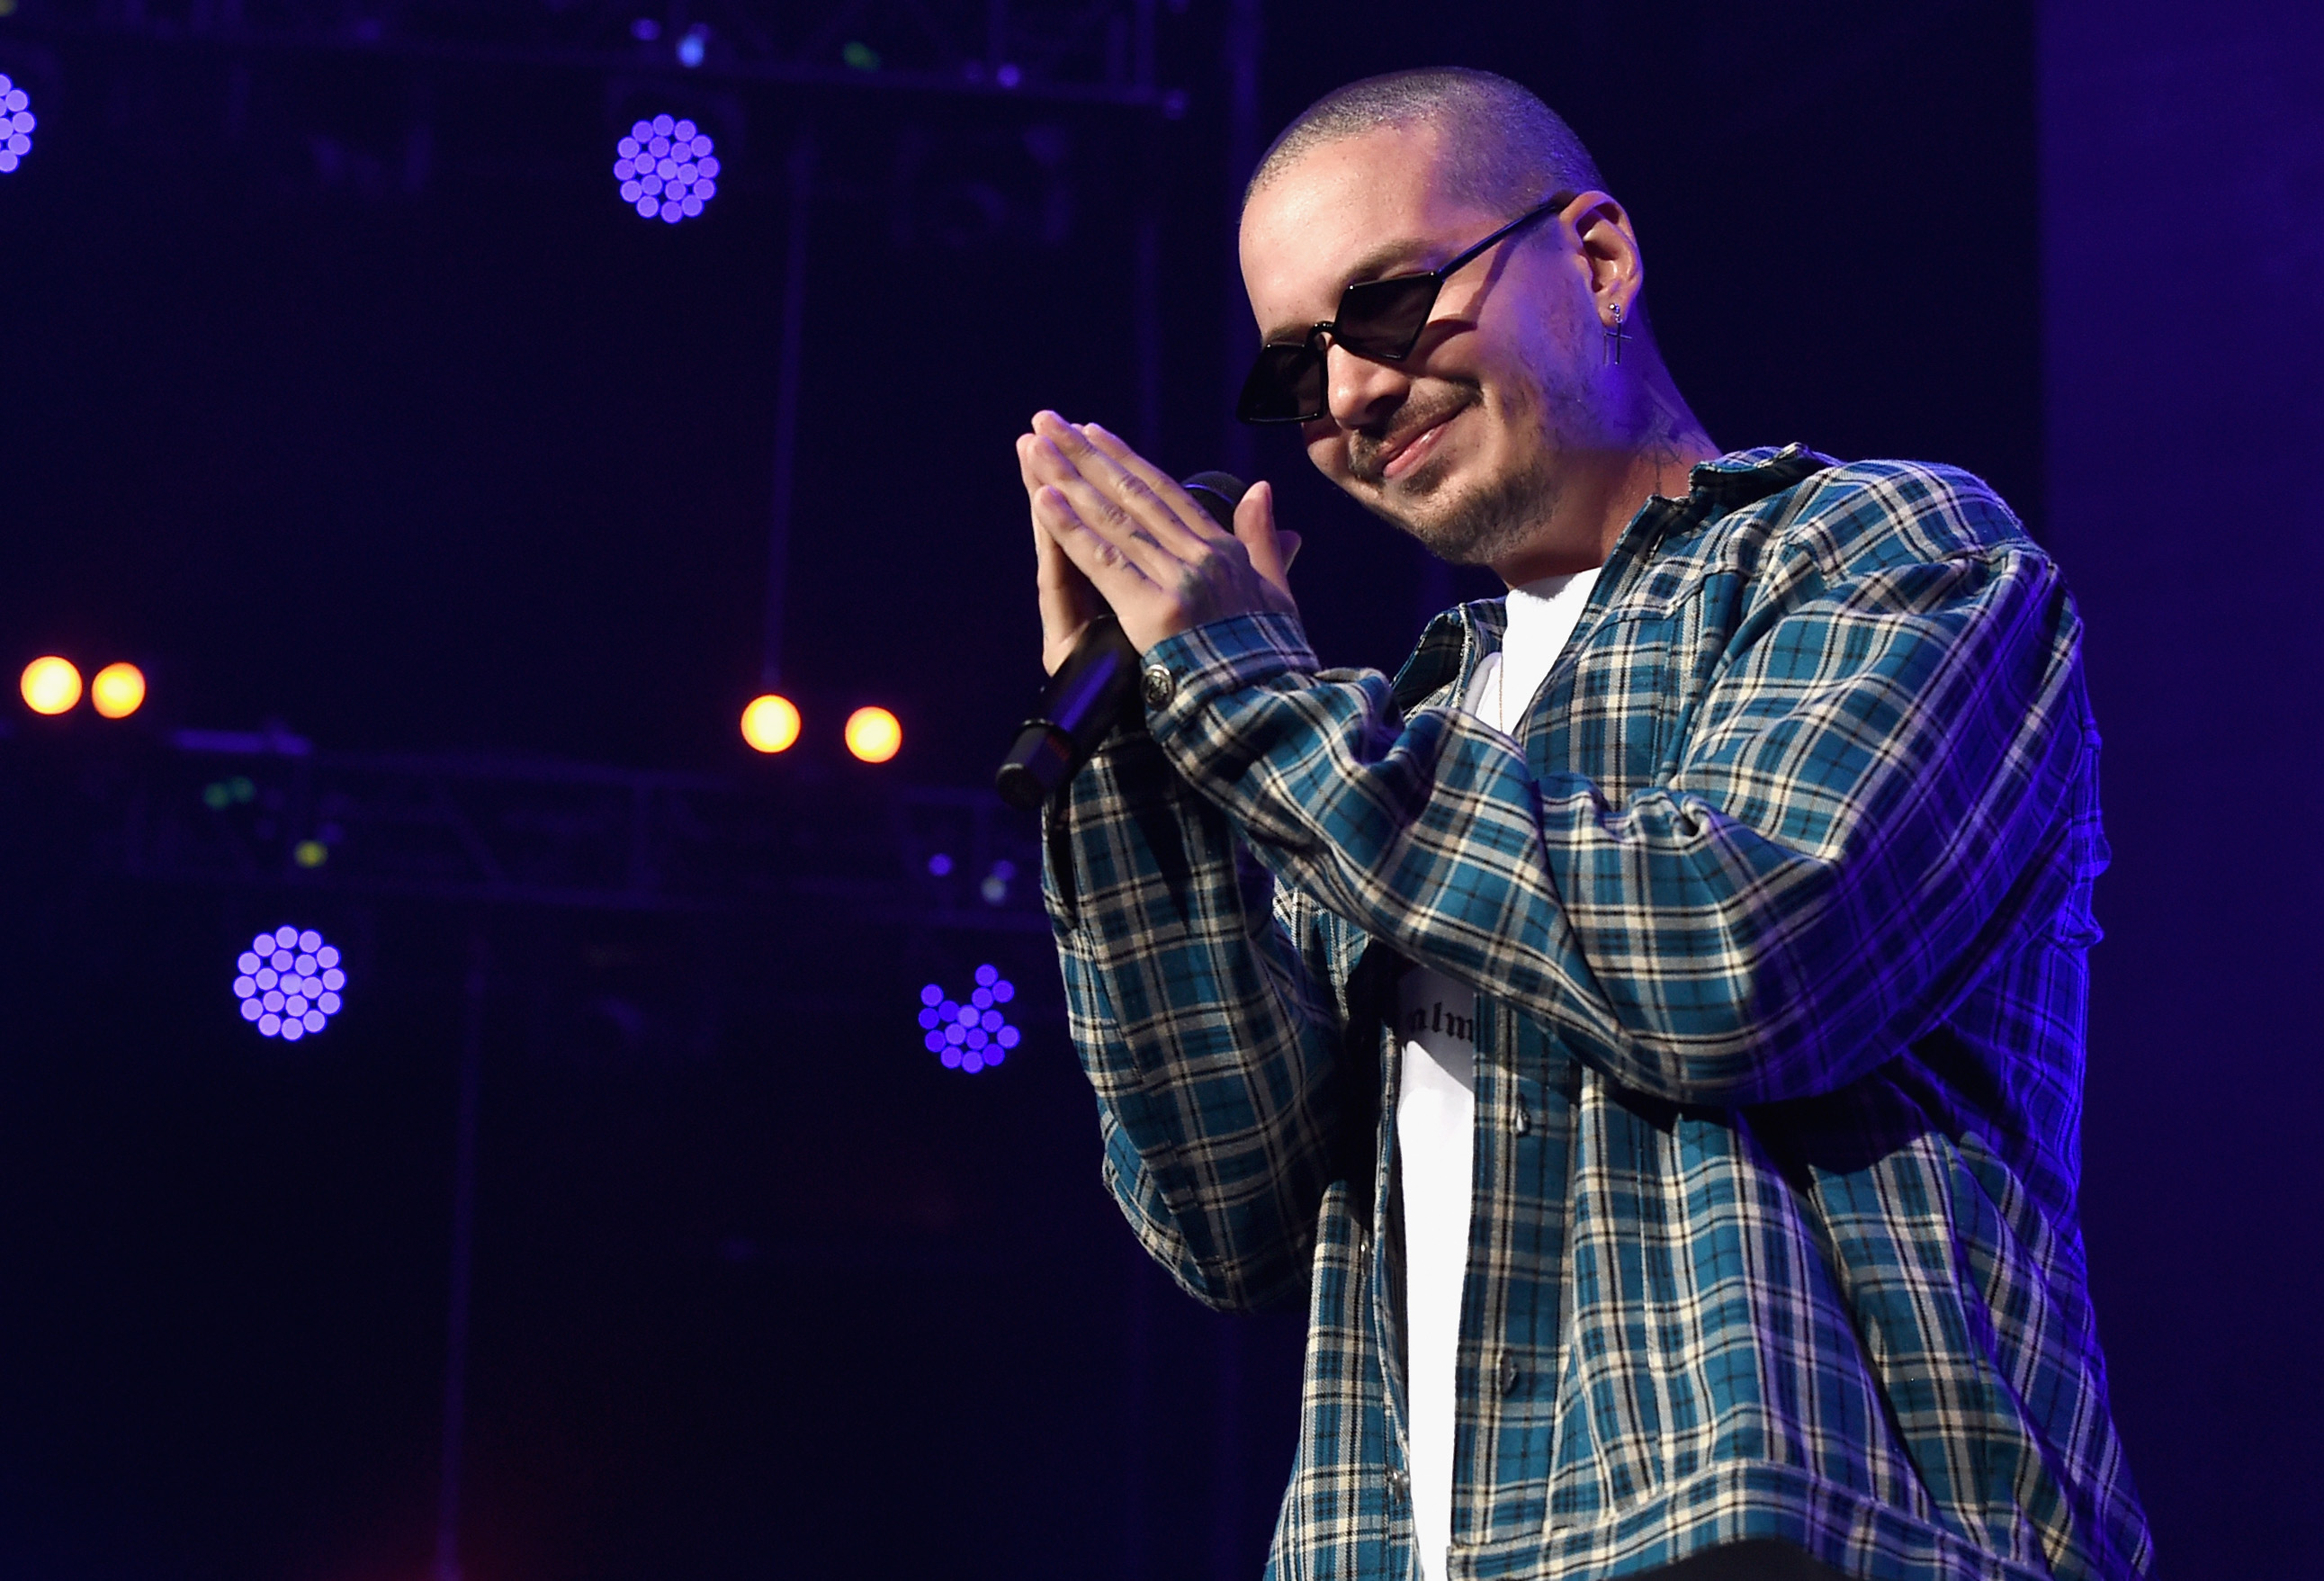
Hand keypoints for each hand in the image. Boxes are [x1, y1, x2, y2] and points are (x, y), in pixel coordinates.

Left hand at [1016, 412, 1301, 667]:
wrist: (1274, 710)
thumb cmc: (1274, 663)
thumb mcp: (1278, 595)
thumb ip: (1263, 542)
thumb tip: (1261, 489)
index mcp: (1223, 554)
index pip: (1165, 494)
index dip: (1125, 460)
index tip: (1092, 432)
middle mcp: (1200, 558)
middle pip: (1131, 495)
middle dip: (1086, 454)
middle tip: (1047, 420)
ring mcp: (1178, 581)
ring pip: (1113, 519)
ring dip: (1070, 478)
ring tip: (1036, 444)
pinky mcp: (1155, 611)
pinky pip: (1104, 561)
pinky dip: (1071, 527)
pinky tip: (1043, 496)